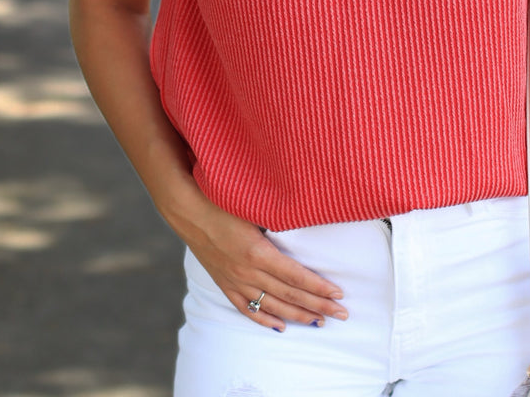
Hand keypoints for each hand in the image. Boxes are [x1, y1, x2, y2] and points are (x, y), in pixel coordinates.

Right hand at [163, 181, 348, 331]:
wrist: (188, 211)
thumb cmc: (224, 202)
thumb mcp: (254, 208)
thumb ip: (280, 219)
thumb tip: (309, 216)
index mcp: (258, 252)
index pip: (297, 277)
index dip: (320, 288)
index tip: (339, 295)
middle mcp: (248, 272)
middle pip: (290, 295)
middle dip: (318, 306)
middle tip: (342, 315)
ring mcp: (236, 281)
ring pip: (272, 306)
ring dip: (298, 316)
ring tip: (319, 322)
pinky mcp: (225, 284)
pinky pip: (248, 308)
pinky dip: (266, 319)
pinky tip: (281, 326)